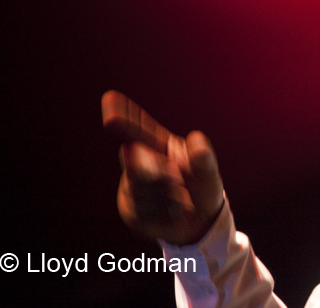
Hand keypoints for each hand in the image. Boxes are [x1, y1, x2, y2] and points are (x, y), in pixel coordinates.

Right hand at [102, 90, 224, 245]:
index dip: (123, 112)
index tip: (110, 96)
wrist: (199, 222)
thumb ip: (205, 160)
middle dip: (159, 176)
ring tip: (181, 200)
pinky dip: (161, 214)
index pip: (139, 127)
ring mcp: (131, 185)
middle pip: (136, 164)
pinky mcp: (129, 209)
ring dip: (165, 198)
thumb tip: (195, 138)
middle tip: (178, 182)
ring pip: (139, 189)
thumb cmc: (204, 189)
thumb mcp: (210, 175)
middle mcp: (141, 162)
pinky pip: (141, 211)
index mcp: (159, 146)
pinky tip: (170, 213)